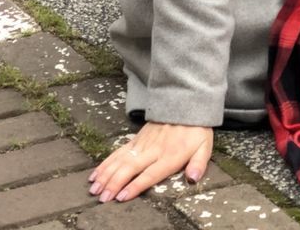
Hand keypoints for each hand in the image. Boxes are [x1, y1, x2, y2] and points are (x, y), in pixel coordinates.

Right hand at [87, 121, 213, 202]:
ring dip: (106, 175)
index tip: (122, 196)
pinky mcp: (136, 139)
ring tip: (94, 188)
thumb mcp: (204, 146)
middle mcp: (153, 150)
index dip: (135, 185)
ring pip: (120, 160)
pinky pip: (119, 152)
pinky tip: (96, 174)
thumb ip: (198, 163)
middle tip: (102, 197)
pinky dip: (106, 163)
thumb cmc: (196, 129)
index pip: (150, 173)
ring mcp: (143, 143)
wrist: (186, 103)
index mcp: (170, 155)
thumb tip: (193, 178)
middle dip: (114, 183)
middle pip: (130, 168)